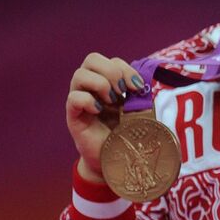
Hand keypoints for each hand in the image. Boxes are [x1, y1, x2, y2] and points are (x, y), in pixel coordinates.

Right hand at [66, 52, 145, 182]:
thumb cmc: (128, 134)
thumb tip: (146, 86)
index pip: (112, 60)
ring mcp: (81, 100)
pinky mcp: (74, 116)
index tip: (138, 87)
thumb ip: (142, 98)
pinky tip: (100, 111)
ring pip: (80, 74)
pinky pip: (73, 98)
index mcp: (109, 83)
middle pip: (92, 59)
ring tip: (112, 102)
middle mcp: (92, 88)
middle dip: (112, 71)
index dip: (126, 69)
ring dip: (101, 84)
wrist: (115, 160)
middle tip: (123, 92)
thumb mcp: (140, 113)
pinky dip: (88, 100)